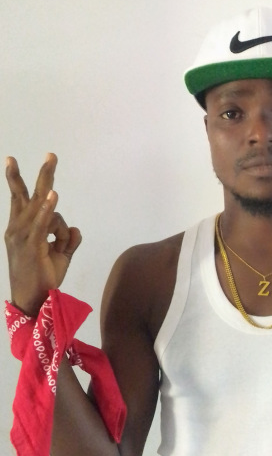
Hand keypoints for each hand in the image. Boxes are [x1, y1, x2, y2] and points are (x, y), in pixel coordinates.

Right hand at [4, 153, 81, 315]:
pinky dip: (48, 209)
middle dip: (41, 174)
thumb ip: (68, 241)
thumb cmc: (43, 278)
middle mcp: (18, 228)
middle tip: (51, 154)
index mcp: (21, 228)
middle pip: (30, 195)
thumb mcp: (60, 257)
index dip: (18, 180)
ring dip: (52, 199)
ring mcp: (22, 236)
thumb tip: (76, 229)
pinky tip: (54, 196)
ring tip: (52, 173)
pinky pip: (41, 223)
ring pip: (46, 211)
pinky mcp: (31, 245)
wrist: (33, 301)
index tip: (11, 160)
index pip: (22, 199)